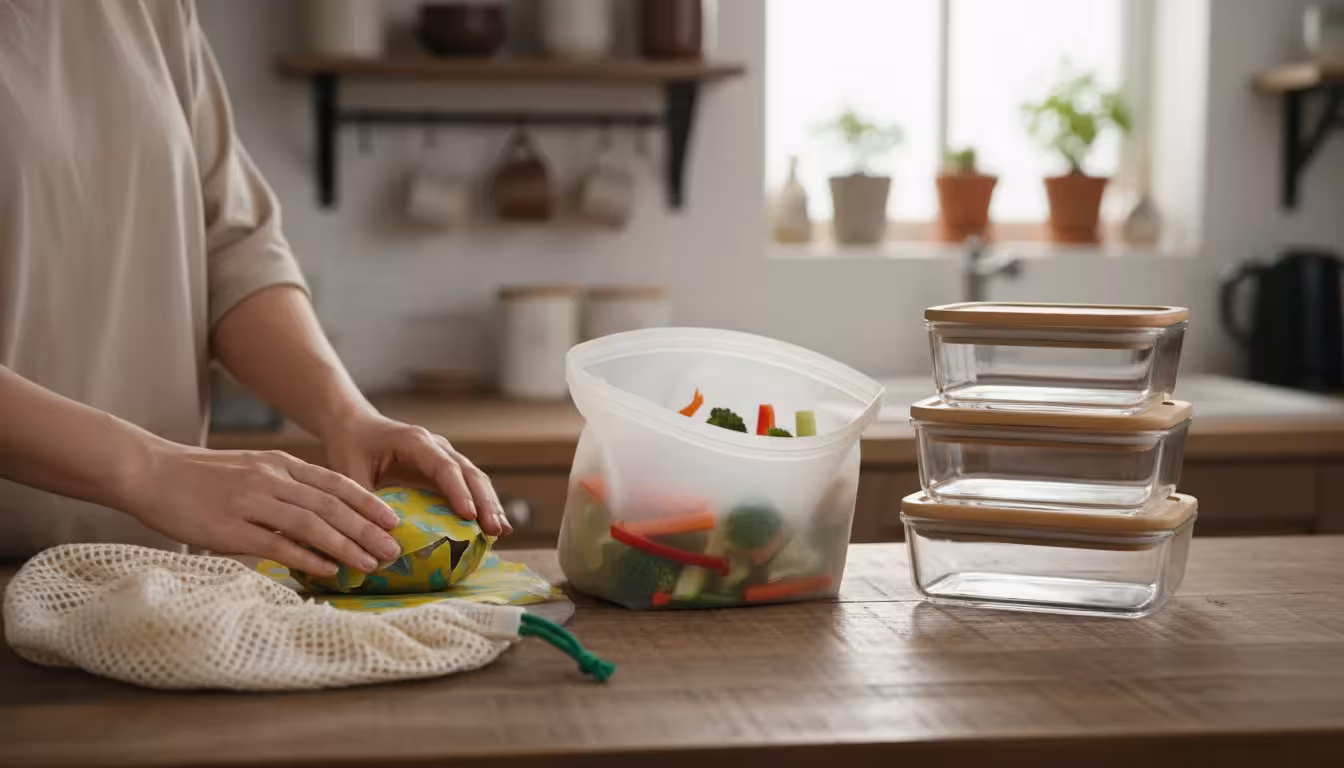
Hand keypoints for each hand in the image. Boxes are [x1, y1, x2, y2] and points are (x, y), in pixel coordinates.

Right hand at [125, 445, 403, 576]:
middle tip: (393, 549)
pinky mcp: (229, 528)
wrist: (151, 472)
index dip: (368, 503)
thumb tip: (321, 513)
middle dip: (367, 529)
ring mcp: (251, 502)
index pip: (336, 483)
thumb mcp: (252, 469)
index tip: (393, 520)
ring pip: (312, 525)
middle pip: (332, 506)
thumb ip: (285, 486)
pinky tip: (330, 570)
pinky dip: (308, 558)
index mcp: (280, 464)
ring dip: (346, 546)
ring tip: (370, 564)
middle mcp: (271, 479)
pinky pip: (277, 544)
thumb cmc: (202, 477)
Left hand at [323, 413, 512, 535]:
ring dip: (490, 503)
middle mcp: (436, 445)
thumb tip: (378, 538)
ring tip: (502, 531)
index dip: (459, 492)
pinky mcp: (444, 468)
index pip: (444, 467)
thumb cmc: (350, 445)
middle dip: (485, 501)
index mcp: (414, 442)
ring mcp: (444, 455)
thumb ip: (364, 502)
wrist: (354, 424)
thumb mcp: (349, 472)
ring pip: (475, 478)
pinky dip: (481, 503)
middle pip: (469, 472)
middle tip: (495, 530)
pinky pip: (468, 484)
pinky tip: (492, 525)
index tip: (470, 516)